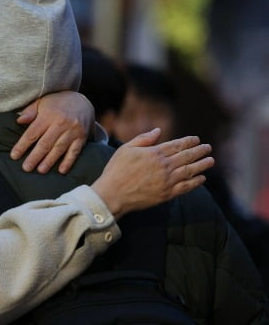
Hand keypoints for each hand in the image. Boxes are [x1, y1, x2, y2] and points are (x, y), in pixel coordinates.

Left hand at [10, 92, 94, 173]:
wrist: (83, 101)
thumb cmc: (57, 104)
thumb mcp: (42, 102)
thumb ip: (30, 111)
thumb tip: (19, 121)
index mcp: (48, 115)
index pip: (33, 132)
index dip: (22, 145)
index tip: (14, 156)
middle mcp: (61, 123)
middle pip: (45, 143)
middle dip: (35, 157)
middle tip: (26, 168)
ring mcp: (73, 131)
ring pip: (59, 148)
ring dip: (49, 161)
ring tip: (40, 170)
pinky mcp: (82, 137)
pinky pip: (75, 151)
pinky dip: (68, 161)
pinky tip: (62, 171)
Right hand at [91, 128, 213, 218]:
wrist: (113, 194)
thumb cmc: (116, 170)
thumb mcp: (126, 149)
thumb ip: (143, 139)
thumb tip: (158, 131)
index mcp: (154, 153)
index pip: (177, 145)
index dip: (189, 141)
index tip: (197, 139)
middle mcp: (164, 166)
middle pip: (187, 156)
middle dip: (199, 151)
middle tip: (208, 148)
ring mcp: (167, 181)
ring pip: (190, 171)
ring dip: (202, 165)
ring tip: (210, 161)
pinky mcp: (167, 194)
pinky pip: (186, 187)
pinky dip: (196, 182)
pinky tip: (202, 178)